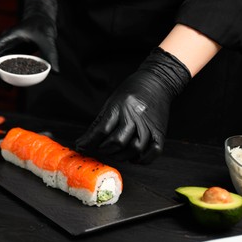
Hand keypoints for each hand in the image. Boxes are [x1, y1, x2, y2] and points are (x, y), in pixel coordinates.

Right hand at [0, 0, 58, 86]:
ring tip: (9, 89)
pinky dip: (8, 75)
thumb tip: (56, 72)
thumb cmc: (43, 26)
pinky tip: (16, 83)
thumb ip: (51, 54)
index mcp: (8, 37)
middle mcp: (5, 43)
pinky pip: (6, 66)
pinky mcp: (13, 54)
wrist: (42, 20)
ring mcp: (8, 49)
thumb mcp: (48, 40)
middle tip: (7, 88)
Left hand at [76, 47, 191, 163]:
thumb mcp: (111, 102)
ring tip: (115, 152)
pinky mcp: (160, 132)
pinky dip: (142, 159)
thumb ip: (99, 123)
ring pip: (135, 149)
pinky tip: (133, 156)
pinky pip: (153, 152)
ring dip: (121, 156)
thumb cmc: (131, 92)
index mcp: (120, 107)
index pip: (102, 130)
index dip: (89, 142)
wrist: (157, 82)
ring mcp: (149, 126)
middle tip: (100, 148)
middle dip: (105, 149)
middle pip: (118, 141)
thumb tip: (84, 142)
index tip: (81, 147)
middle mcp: (135, 117)